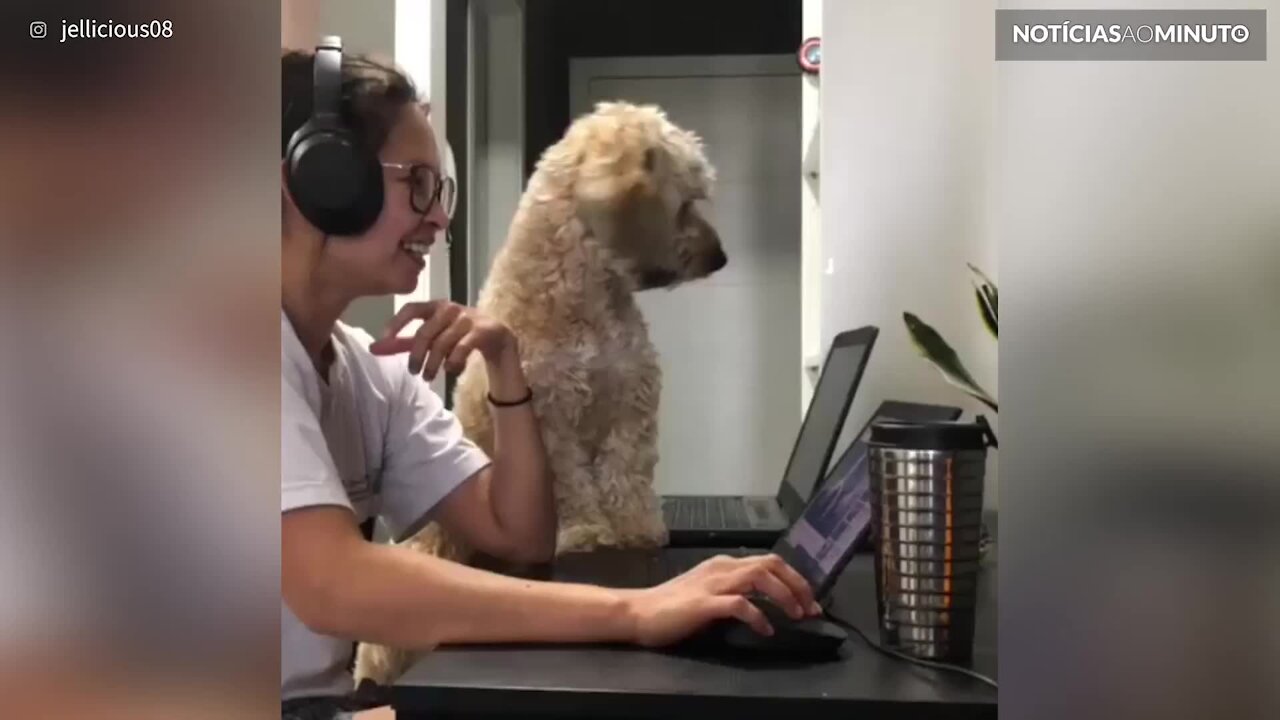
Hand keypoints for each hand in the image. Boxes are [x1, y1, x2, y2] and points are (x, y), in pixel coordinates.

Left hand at [368, 301, 514, 379]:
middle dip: (416, 355)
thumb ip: (406, 342)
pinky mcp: (484, 330)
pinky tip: (451, 371)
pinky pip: (461, 349)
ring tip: (430, 377)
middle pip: (425, 332)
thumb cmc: (462, 338)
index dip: (396, 324)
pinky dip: (453, 363)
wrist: (500, 340)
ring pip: (442, 344)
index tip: (383, 341)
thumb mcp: (434, 338)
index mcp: (437, 306)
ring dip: (433, 364)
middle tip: (413, 372)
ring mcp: (469, 318)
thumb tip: (375, 348)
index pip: (412, 309)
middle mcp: (452, 308)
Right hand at [623, 554, 821, 647]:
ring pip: (759, 577)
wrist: (638, 613)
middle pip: (770, 564)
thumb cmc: (671, 607)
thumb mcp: (708, 592)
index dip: (794, 579)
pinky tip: (766, 630)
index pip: (768, 562)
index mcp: (724, 564)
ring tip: (796, 616)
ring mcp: (713, 583)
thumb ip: (733, 591)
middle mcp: (722, 568)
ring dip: (784, 596)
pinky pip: (739, 604)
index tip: (810, 601)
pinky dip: (758, 616)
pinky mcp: (704, 603)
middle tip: (812, 609)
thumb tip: (764, 602)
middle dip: (797, 584)